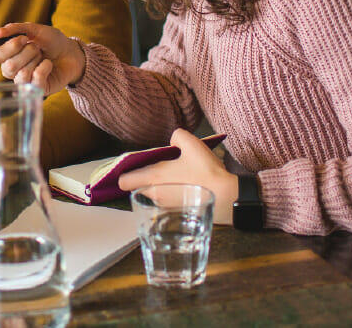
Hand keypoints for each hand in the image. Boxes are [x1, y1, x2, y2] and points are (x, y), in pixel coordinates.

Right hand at [0, 23, 85, 95]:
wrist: (71, 53)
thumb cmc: (52, 41)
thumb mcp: (35, 30)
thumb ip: (15, 29)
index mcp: (9, 54)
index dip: (9, 47)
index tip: (24, 38)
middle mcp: (14, 69)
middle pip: (8, 67)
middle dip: (26, 53)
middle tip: (37, 48)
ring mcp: (25, 81)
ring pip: (22, 75)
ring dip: (35, 61)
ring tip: (43, 56)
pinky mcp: (37, 89)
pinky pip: (35, 81)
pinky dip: (44, 68)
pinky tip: (49, 65)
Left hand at [118, 128, 238, 225]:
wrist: (227, 198)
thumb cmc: (207, 172)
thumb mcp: (192, 144)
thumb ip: (177, 136)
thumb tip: (173, 140)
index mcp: (153, 179)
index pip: (124, 181)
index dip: (126, 173)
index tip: (134, 167)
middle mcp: (155, 195)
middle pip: (139, 187)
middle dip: (145, 178)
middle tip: (161, 168)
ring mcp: (166, 207)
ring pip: (154, 195)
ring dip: (159, 186)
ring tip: (177, 175)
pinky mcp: (177, 214)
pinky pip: (167, 202)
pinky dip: (171, 195)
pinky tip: (186, 186)